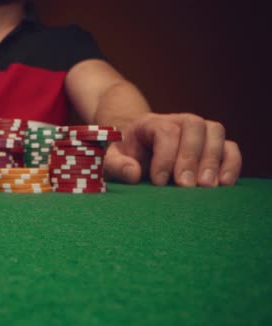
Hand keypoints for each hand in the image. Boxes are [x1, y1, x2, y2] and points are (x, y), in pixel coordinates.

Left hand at [103, 113, 241, 186]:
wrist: (137, 150)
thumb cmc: (125, 156)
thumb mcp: (112, 160)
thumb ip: (117, 166)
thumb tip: (133, 173)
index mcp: (150, 123)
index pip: (165, 131)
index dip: (165, 156)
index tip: (159, 181)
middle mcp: (177, 121)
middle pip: (193, 126)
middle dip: (190, 157)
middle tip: (186, 185)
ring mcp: (198, 131)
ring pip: (214, 132)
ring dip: (213, 159)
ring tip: (206, 186)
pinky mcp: (212, 145)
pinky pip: (230, 147)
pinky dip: (231, 163)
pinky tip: (224, 183)